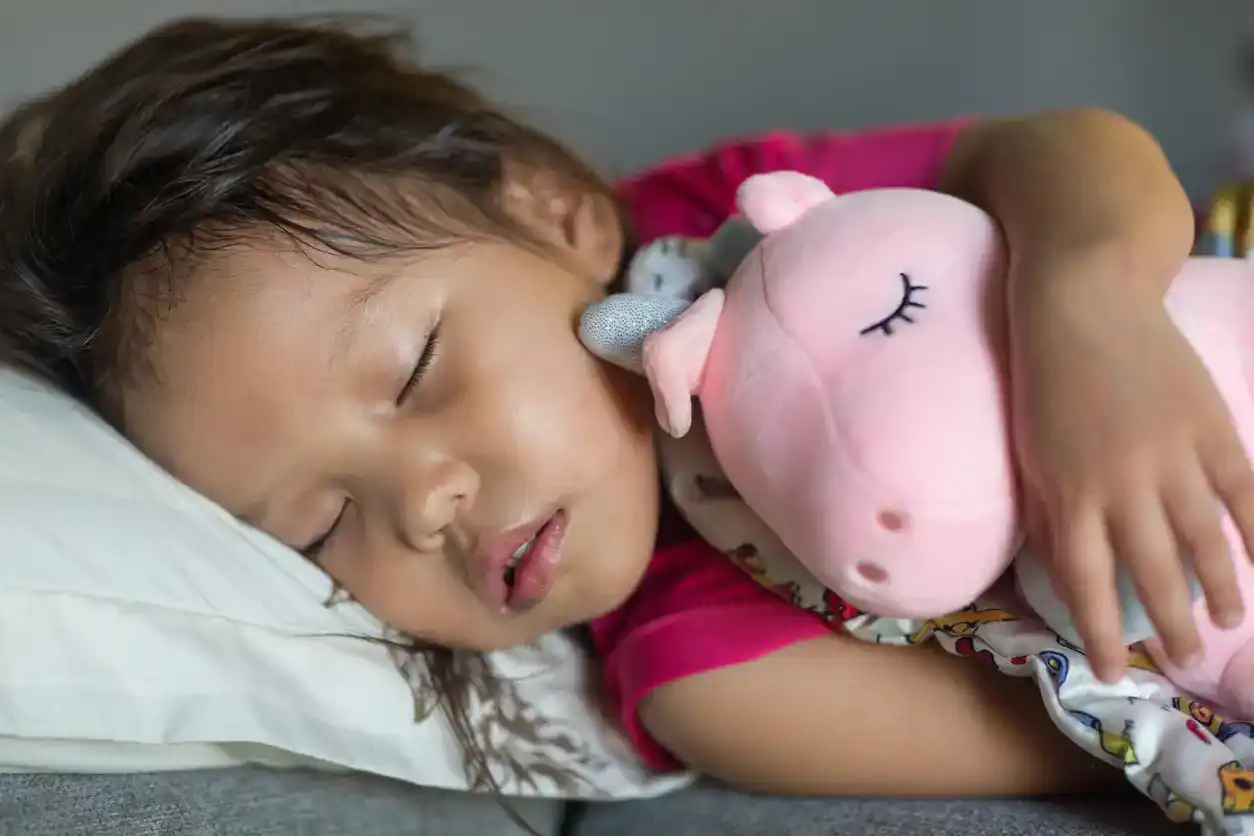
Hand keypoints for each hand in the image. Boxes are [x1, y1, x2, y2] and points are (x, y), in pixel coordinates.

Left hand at [1010, 250, 1253, 682]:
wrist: (1084, 303)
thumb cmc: (1045, 382)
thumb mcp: (1033, 455)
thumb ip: (1057, 512)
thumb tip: (1076, 571)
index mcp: (1072, 495)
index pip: (1089, 584)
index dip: (1102, 633)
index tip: (1113, 670)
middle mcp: (1124, 485)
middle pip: (1154, 572)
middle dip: (1168, 624)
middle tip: (1184, 659)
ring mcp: (1174, 456)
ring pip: (1206, 540)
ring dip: (1218, 587)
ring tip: (1227, 620)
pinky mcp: (1210, 426)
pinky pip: (1242, 490)